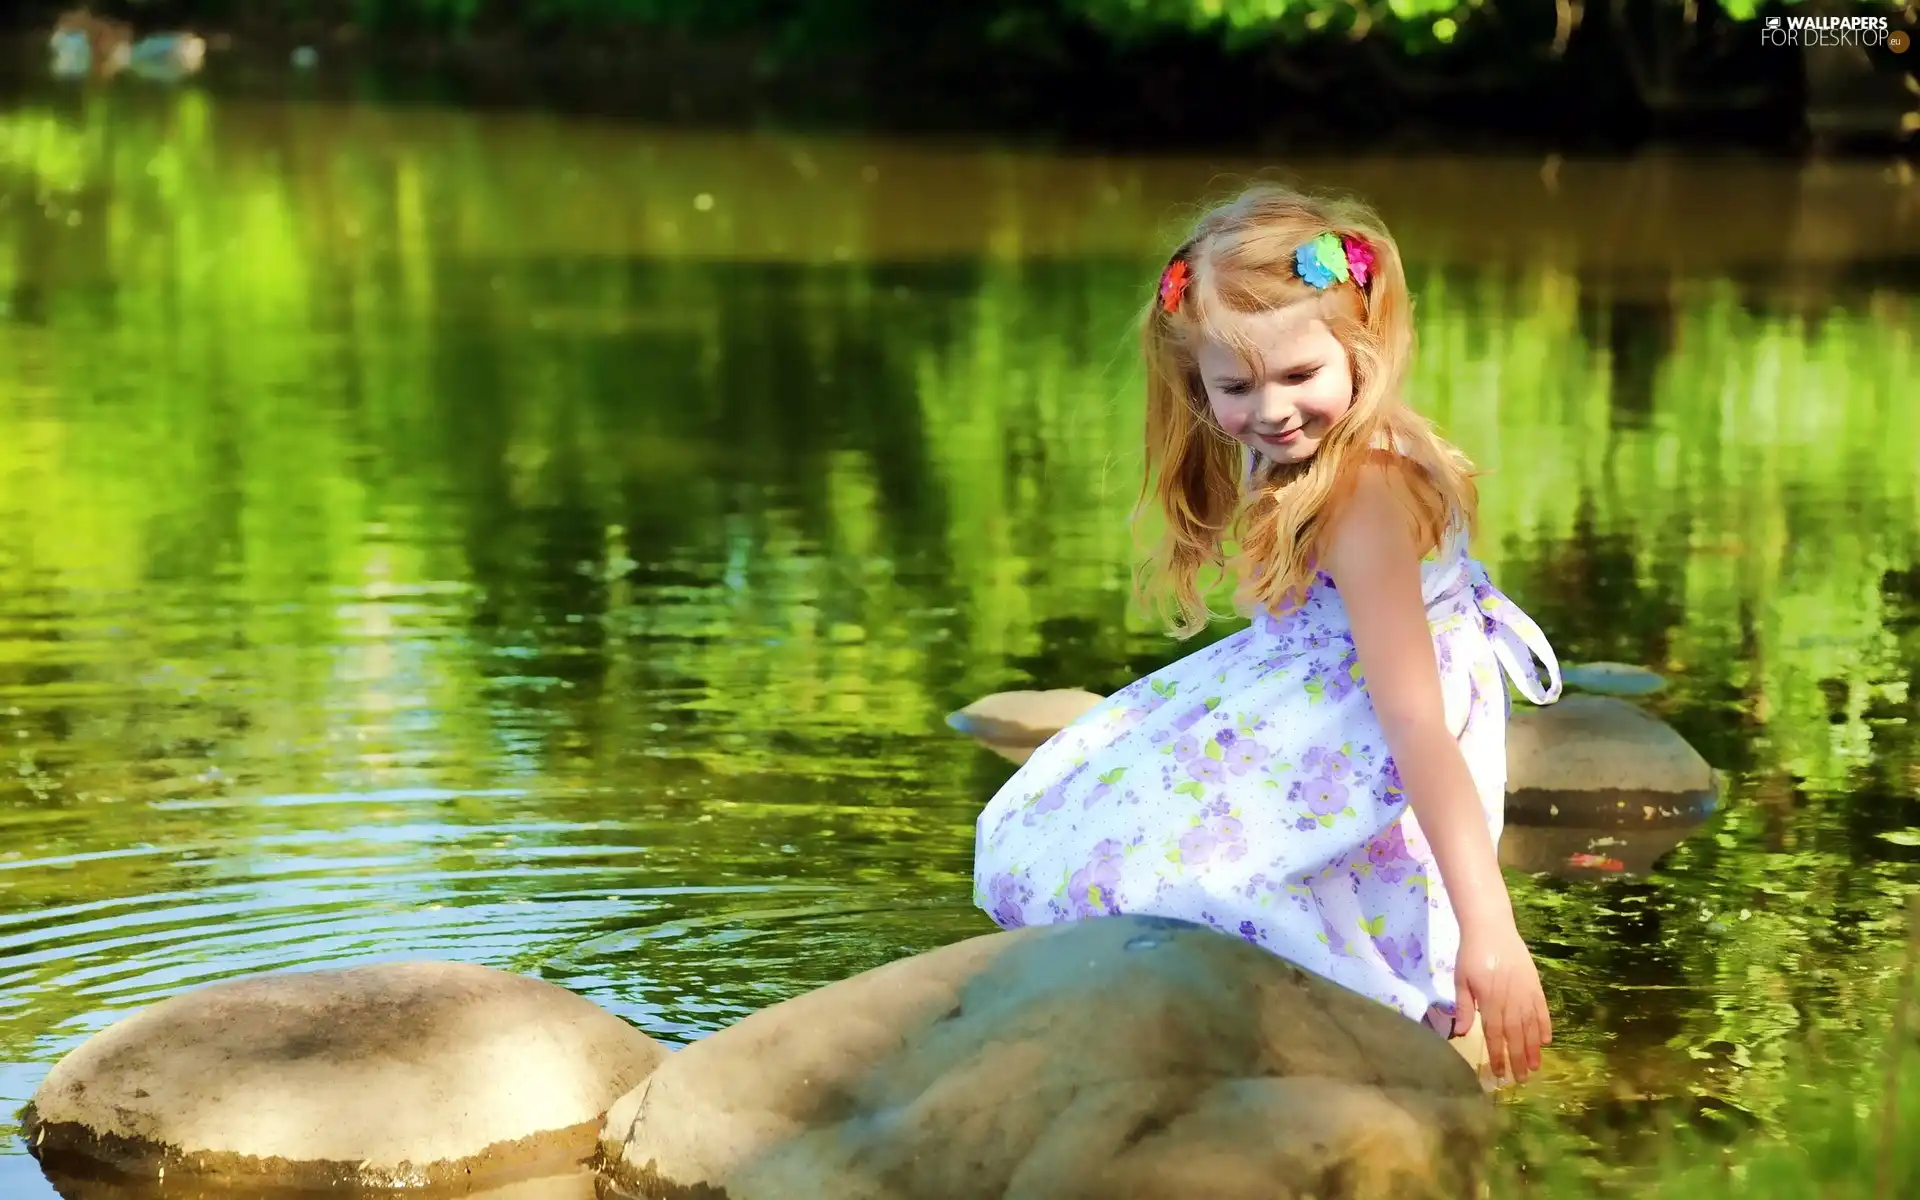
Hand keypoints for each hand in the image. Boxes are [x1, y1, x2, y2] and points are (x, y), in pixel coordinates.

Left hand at [1453, 916, 1551, 1082]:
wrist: (1492, 927)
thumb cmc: (1471, 953)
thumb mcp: (1461, 979)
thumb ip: (1464, 1007)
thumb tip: (1461, 1033)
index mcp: (1490, 1000)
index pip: (1495, 1034)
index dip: (1499, 1055)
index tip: (1500, 1074)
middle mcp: (1511, 999)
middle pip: (1516, 1035)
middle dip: (1519, 1058)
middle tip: (1522, 1079)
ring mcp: (1526, 992)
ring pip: (1531, 1026)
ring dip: (1534, 1048)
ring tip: (1536, 1067)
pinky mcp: (1535, 984)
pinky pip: (1542, 1009)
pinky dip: (1545, 1025)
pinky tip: (1547, 1040)